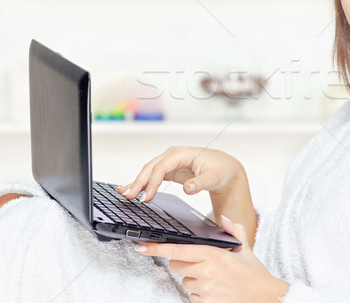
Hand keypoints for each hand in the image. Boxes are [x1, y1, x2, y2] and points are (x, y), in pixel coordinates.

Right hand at [117, 146, 243, 201]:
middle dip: (138, 181)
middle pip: (151, 167)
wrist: (224, 168)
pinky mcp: (169, 169)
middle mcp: (173, 155)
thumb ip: (200, 183)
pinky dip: (142, 182)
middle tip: (128, 196)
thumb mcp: (214, 177)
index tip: (146, 197)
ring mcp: (170, 161)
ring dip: (137, 182)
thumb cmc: (220, 169)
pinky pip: (153, 175)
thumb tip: (188, 188)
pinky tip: (133, 189)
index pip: (162, 167)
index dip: (152, 182)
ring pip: (149, 171)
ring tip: (124, 194)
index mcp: (183, 153)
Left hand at [135, 215, 288, 302]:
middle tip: (203, 263)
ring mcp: (205, 289)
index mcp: (213, 255)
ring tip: (216, 278)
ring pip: (185, 281)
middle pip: (177, 265)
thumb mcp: (246, 249)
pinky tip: (217, 290)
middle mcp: (206, 272)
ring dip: (195, 279)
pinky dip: (201, 293)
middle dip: (185, 263)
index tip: (142, 246)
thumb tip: (224, 218)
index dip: (157, 248)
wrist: (265, 298)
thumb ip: (233, 230)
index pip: (178, 250)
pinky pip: (193, 296)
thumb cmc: (255, 274)